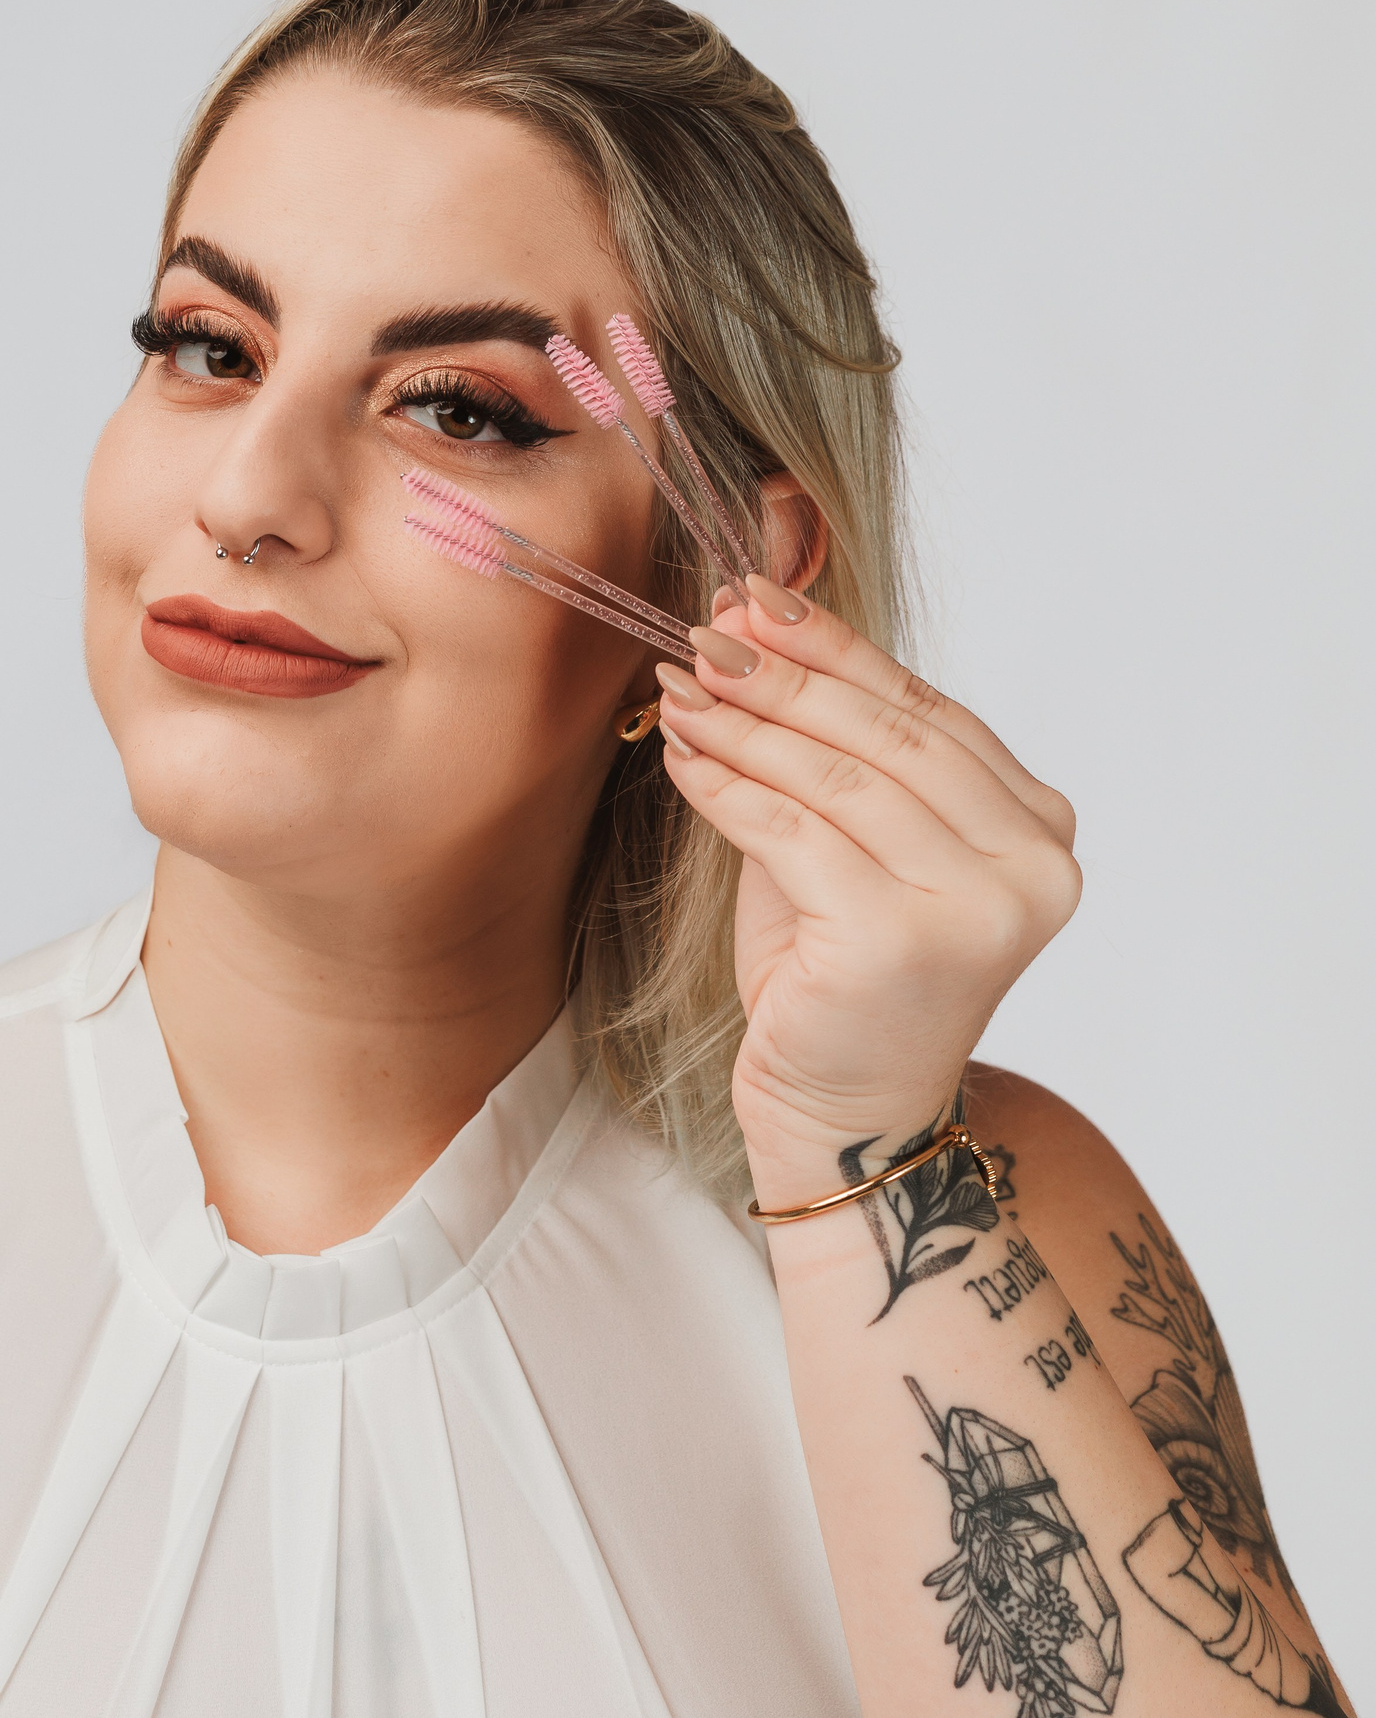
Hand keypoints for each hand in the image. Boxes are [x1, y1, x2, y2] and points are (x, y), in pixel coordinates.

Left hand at [654, 581, 1080, 1187]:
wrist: (844, 1119)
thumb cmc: (839, 978)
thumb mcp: (847, 847)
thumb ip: (830, 755)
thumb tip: (753, 626)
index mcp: (1037, 828)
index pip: (925, 711)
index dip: (836, 648)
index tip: (757, 598)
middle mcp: (1032, 864)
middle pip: (886, 736)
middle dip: (785, 674)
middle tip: (708, 633)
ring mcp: (978, 905)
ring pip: (838, 780)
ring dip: (746, 724)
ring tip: (679, 688)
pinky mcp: (903, 939)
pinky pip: (795, 833)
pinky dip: (730, 787)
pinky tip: (684, 757)